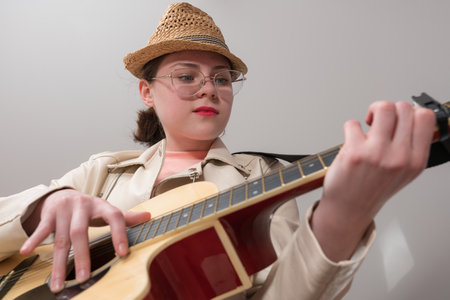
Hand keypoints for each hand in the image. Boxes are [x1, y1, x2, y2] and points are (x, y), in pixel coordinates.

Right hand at [20, 189, 149, 292]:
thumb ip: (126, 216)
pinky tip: (28, 252)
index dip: (119, 234)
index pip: (114, 217)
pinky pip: (41, 229)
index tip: (123, 253)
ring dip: (59, 263)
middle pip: (81, 233)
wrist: (64, 194)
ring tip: (58, 285)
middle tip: (84, 277)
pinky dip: (34, 241)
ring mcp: (64, 210)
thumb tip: (149, 216)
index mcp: (101, 206)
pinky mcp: (48, 215)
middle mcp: (83, 206)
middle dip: (82, 256)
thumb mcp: (107, 210)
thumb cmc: (90, 208)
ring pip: (61, 238)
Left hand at [311, 101, 434, 260]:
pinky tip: (352, 140)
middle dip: (389, 110)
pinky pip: (353, 123)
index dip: (410, 111)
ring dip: (373, 111)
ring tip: (369, 124)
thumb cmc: (373, 190)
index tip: (399, 118)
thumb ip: (412, 148)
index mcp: (415, 161)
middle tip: (380, 121)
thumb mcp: (405, 173)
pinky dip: (351, 128)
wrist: (349, 209)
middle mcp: (399, 157)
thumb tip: (413, 118)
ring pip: (383, 108)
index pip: (425, 118)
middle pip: (403, 108)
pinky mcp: (354, 152)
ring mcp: (377, 154)